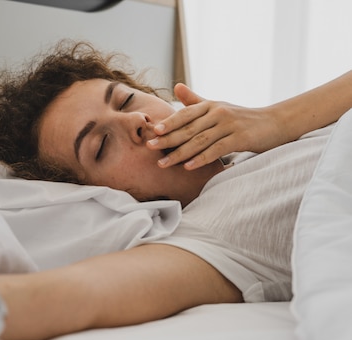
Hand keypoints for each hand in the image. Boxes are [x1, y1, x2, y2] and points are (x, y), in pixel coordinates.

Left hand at [148, 84, 287, 169]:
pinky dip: (201, 158)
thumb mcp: (217, 107)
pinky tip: (188, 167)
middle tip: (149, 147)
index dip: (168, 123)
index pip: (185, 114)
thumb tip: (176, 86)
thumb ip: (195, 101)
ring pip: (199, 140)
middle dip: (167, 139)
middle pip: (188, 128)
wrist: (275, 123)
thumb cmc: (241, 117)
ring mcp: (229, 125)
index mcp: (210, 105)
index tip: (151, 131)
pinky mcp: (240, 138)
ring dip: (179, 153)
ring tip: (163, 163)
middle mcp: (218, 112)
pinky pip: (217, 149)